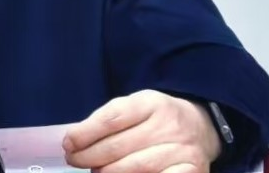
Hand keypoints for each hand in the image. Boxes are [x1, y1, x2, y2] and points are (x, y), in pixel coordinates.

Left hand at [63, 89, 221, 172]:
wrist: (200, 126)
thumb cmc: (154, 119)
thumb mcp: (134, 108)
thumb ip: (107, 121)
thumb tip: (73, 141)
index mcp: (149, 102)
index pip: (111, 118)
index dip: (85, 133)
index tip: (68, 143)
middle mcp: (168, 125)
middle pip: (119, 146)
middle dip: (90, 156)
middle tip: (74, 160)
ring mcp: (182, 150)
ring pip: (136, 167)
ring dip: (108, 172)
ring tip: (95, 171)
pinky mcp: (194, 171)